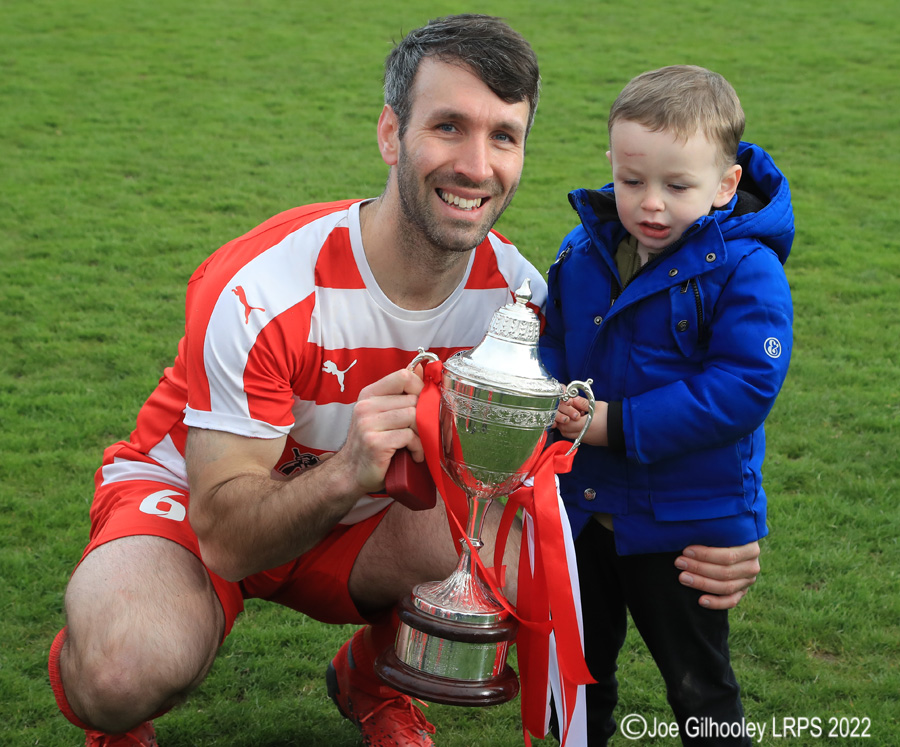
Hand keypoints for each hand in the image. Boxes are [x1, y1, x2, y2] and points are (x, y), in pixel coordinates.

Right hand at [337, 367, 424, 494]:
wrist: (350, 474)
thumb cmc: (372, 444)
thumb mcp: (383, 414)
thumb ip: (400, 393)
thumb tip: (422, 369)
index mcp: (369, 395)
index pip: (403, 376)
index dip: (420, 389)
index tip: (424, 406)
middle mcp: (366, 406)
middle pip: (413, 399)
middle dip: (425, 417)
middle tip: (425, 432)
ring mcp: (368, 424)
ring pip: (413, 416)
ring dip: (422, 434)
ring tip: (417, 445)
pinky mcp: (375, 442)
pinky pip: (409, 436)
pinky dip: (417, 447)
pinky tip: (413, 455)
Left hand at [554, 396, 607, 445]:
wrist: (623, 428)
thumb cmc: (611, 416)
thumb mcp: (597, 406)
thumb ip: (583, 403)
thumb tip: (573, 399)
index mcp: (585, 425)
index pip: (565, 423)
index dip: (563, 416)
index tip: (566, 408)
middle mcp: (583, 435)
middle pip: (565, 431)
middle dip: (563, 422)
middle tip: (568, 412)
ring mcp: (586, 439)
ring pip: (569, 435)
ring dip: (568, 427)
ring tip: (576, 417)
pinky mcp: (590, 441)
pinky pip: (576, 437)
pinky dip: (574, 431)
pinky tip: (581, 422)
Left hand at [675, 541, 760, 609]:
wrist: (729, 544)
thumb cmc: (717, 534)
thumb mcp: (719, 530)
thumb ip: (710, 533)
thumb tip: (688, 534)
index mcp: (750, 547)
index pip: (728, 556)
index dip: (705, 555)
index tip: (685, 551)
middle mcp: (752, 565)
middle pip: (725, 572)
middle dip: (699, 568)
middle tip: (679, 563)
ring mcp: (748, 580)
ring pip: (726, 587)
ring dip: (702, 583)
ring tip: (683, 577)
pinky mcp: (742, 592)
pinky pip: (731, 601)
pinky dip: (716, 603)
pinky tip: (700, 601)